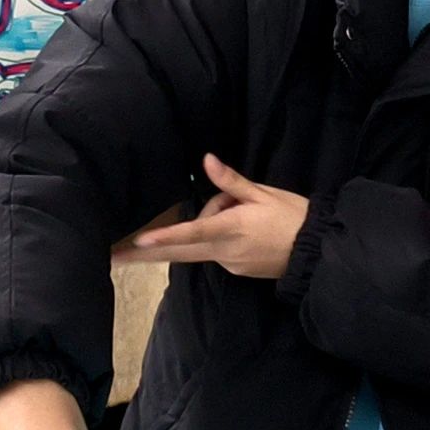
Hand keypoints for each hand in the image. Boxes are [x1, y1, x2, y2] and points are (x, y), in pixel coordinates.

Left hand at [112, 153, 308, 277]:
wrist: (317, 252)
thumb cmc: (292, 216)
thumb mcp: (263, 193)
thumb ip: (231, 181)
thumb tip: (206, 160)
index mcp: (230, 229)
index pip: (190, 233)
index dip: (164, 237)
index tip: (139, 242)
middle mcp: (224, 251)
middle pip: (177, 252)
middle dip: (143, 256)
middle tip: (112, 257)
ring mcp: (228, 263)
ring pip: (202, 241)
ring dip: (210, 223)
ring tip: (246, 208)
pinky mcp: (234, 268)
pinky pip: (216, 247)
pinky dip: (222, 234)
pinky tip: (247, 224)